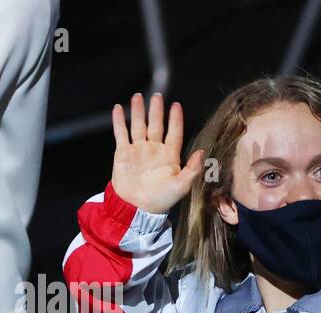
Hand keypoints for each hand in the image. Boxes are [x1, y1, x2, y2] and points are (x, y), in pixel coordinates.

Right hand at [111, 93, 203, 213]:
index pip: (174, 133)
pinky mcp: (123, 153)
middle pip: (156, 125)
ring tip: (138, 96)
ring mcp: (138, 150)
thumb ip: (193, 169)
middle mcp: (154, 150)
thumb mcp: (182, 185)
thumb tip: (202, 152)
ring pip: (138, 125)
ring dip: (138, 111)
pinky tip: (118, 109)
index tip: (176, 106)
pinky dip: (119, 121)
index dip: (175, 120)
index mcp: (170, 156)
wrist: (137, 207)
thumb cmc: (161, 199)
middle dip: (156, 110)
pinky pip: (121, 133)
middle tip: (157, 96)